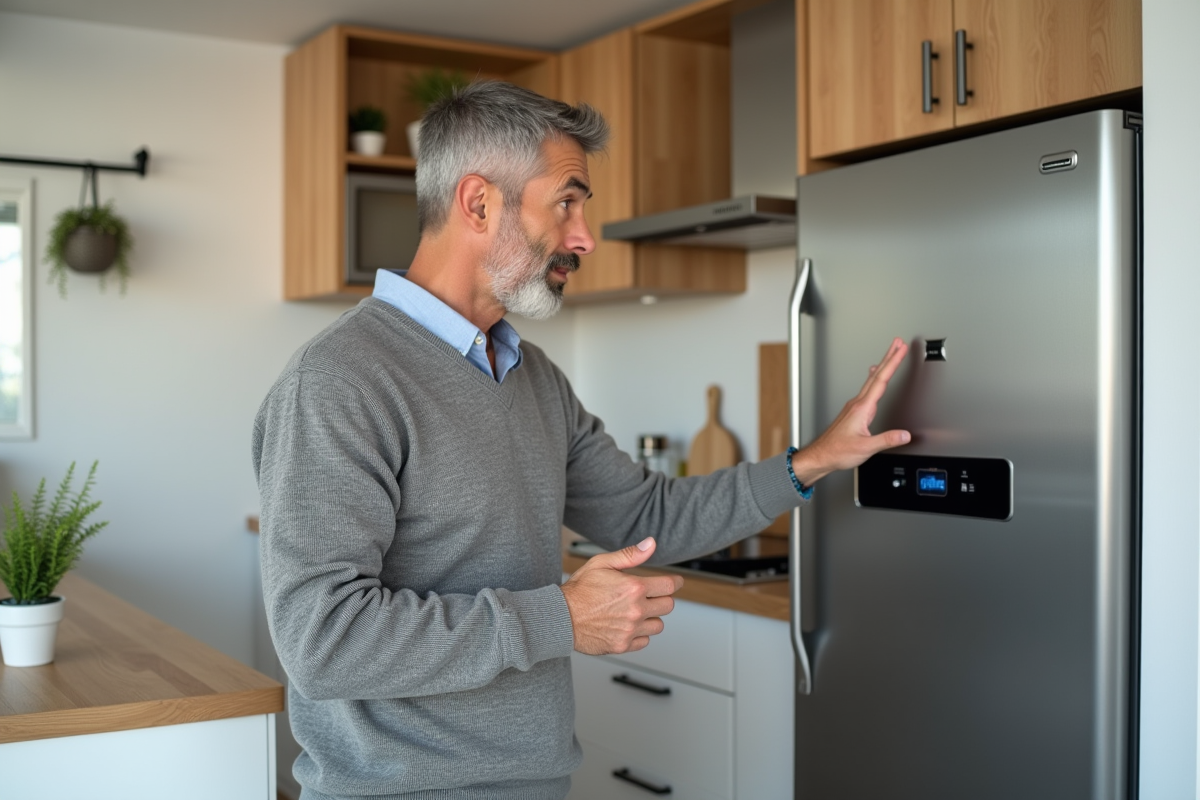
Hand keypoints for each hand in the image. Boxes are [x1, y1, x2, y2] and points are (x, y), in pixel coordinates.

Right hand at [560, 537, 683, 655]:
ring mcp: (630, 630)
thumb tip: (651, 544)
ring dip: (651, 617)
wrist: (560, 617)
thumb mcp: (602, 563)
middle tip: (649, 596)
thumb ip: (630, 555)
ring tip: (636, 611)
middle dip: (661, 598)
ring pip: (658, 625)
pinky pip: (644, 641)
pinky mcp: (623, 645)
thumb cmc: (579, 590)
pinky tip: (628, 625)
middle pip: (668, 606)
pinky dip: (640, 634)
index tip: (675, 582)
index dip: (675, 582)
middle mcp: (635, 610)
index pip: (669, 586)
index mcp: (634, 588)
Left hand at [790, 337, 910, 486]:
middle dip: (889, 357)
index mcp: (862, 408)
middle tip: (898, 343)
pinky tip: (873, 375)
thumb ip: (887, 440)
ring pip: (871, 380)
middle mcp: (857, 403)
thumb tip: (905, 434)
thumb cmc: (838, 451)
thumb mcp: (866, 448)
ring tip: (890, 354)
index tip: (901, 350)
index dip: (893, 363)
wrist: (822, 455)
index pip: (881, 380)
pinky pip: (867, 388)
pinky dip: (874, 377)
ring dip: (883, 365)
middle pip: (876, 375)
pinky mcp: (853, 411)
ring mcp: (854, 406)